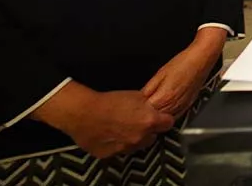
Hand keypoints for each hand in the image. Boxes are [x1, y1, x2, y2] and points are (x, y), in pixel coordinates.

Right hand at [31, 81, 173, 158]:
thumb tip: (154, 107)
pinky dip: (118, 144)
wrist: (84, 112)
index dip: (163, 119)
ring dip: (133, 138)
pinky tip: (110, 134)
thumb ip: (148, 105)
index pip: (168, 123)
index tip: (159, 117)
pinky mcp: (111, 155)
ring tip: (121, 127)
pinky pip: (119, 150)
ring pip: (136, 145)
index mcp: (149, 121)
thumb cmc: (108, 102)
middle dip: (148, 130)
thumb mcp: (135, 95)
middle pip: (152, 136)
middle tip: (137, 121)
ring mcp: (126, 148)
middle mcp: (140, 137)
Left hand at [141, 27, 225, 115]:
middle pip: (155, 119)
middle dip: (147, 115)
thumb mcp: (159, 74)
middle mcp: (174, 105)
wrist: (201, 59)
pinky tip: (163, 108)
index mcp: (165, 97)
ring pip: (165, 120)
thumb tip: (139, 100)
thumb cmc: (183, 63)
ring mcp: (183, 107)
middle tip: (139, 111)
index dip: (138, 111)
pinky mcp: (188, 106)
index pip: (146, 113)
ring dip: (157, 116)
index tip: (134, 108)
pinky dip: (168, 114)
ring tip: (151, 110)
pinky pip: (175, 116)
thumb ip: (148, 90)